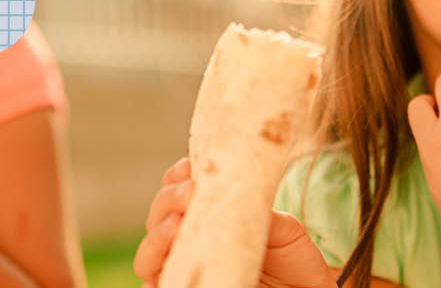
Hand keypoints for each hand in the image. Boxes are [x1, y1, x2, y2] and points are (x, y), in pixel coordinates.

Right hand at [134, 157, 334, 287]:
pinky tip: (162, 272)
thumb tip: (237, 194)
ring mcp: (184, 266)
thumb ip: (259, 211)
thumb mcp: (283, 228)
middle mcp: (188, 239)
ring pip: (149, 254)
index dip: (176, 176)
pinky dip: (154, 280)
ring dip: (157, 236)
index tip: (189, 165)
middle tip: (190, 193)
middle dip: (169, 199)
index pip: (176, 189)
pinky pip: (159, 287)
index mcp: (205, 213)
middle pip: (157, 216)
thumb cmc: (291, 255)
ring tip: (176, 226)